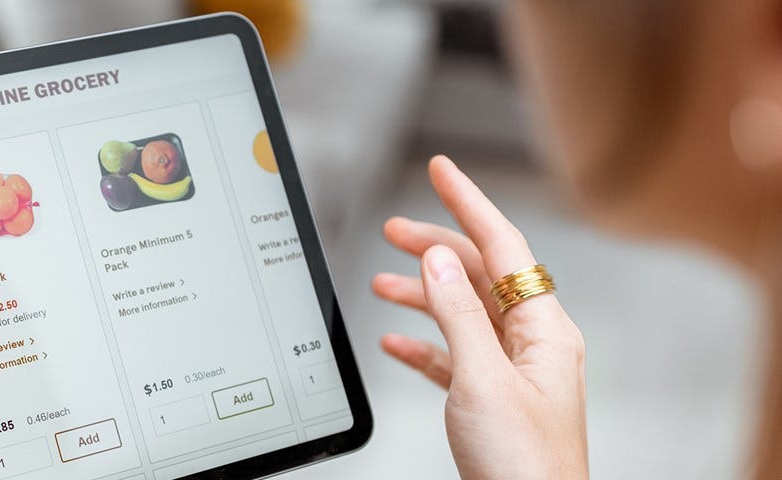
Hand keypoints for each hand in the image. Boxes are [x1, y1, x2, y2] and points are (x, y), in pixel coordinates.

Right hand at [371, 156, 588, 478]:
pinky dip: (423, 344)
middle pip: (481, 276)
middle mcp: (533, 345)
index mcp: (545, 331)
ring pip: (462, 315)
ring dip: (423, 295)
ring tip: (383, 283)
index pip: (504, 245)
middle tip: (394, 228)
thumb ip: (458, 313)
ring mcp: (513, 374)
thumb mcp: (483, 379)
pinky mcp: (491, 403)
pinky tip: (396, 343)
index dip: (468, 202)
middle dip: (436, 247)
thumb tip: (439, 257)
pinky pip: (453, 358)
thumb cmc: (525, 465)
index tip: (441, 168)